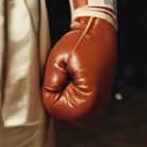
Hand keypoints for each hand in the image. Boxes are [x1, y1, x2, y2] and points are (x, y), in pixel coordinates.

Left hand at [42, 0, 116, 124]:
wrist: (100, 33)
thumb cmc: (80, 42)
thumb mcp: (56, 60)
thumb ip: (48, 83)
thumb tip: (45, 98)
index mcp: (87, 102)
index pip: (52, 107)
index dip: (50, 87)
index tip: (61, 72)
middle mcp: (95, 111)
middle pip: (60, 113)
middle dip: (57, 94)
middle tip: (67, 73)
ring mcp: (98, 109)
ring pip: (68, 112)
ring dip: (64, 96)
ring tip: (73, 76)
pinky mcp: (98, 105)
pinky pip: (76, 108)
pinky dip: (72, 96)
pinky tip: (77, 80)